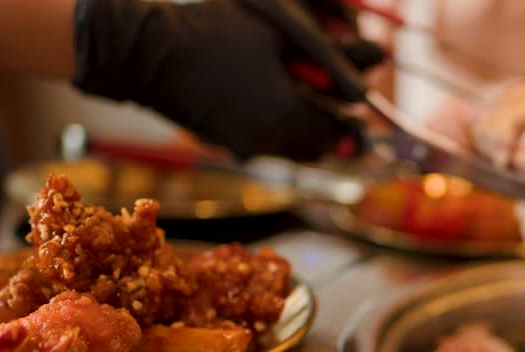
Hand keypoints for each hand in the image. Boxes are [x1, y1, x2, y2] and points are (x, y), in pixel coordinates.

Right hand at [73, 0, 383, 160]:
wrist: (146, 52)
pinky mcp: (226, 143)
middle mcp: (270, 141)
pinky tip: (273, 100)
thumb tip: (378, 57)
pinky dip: (280, 128)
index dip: (355, 118)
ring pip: (294, 149)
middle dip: (334, 129)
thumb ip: (331, 53)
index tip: (362, 105)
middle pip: (320, 148)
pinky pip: (268, 144)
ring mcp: (245, 146)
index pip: (340, 132)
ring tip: (305, 101)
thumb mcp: (279, 30)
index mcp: (288, 116)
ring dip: (307, 129)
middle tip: (341, 109)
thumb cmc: (214, 29)